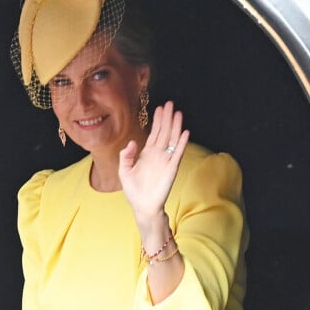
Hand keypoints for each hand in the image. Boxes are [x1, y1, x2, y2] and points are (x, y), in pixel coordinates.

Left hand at [119, 101, 189, 223]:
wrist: (143, 206)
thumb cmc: (134, 191)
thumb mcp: (124, 171)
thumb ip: (126, 155)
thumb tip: (132, 142)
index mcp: (147, 154)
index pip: (154, 133)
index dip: (157, 120)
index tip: (159, 107)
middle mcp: (158, 154)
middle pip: (164, 132)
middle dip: (167, 118)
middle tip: (170, 103)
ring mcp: (165, 160)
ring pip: (172, 139)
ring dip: (175, 126)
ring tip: (178, 113)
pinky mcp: (171, 168)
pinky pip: (178, 153)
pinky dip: (181, 143)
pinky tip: (185, 132)